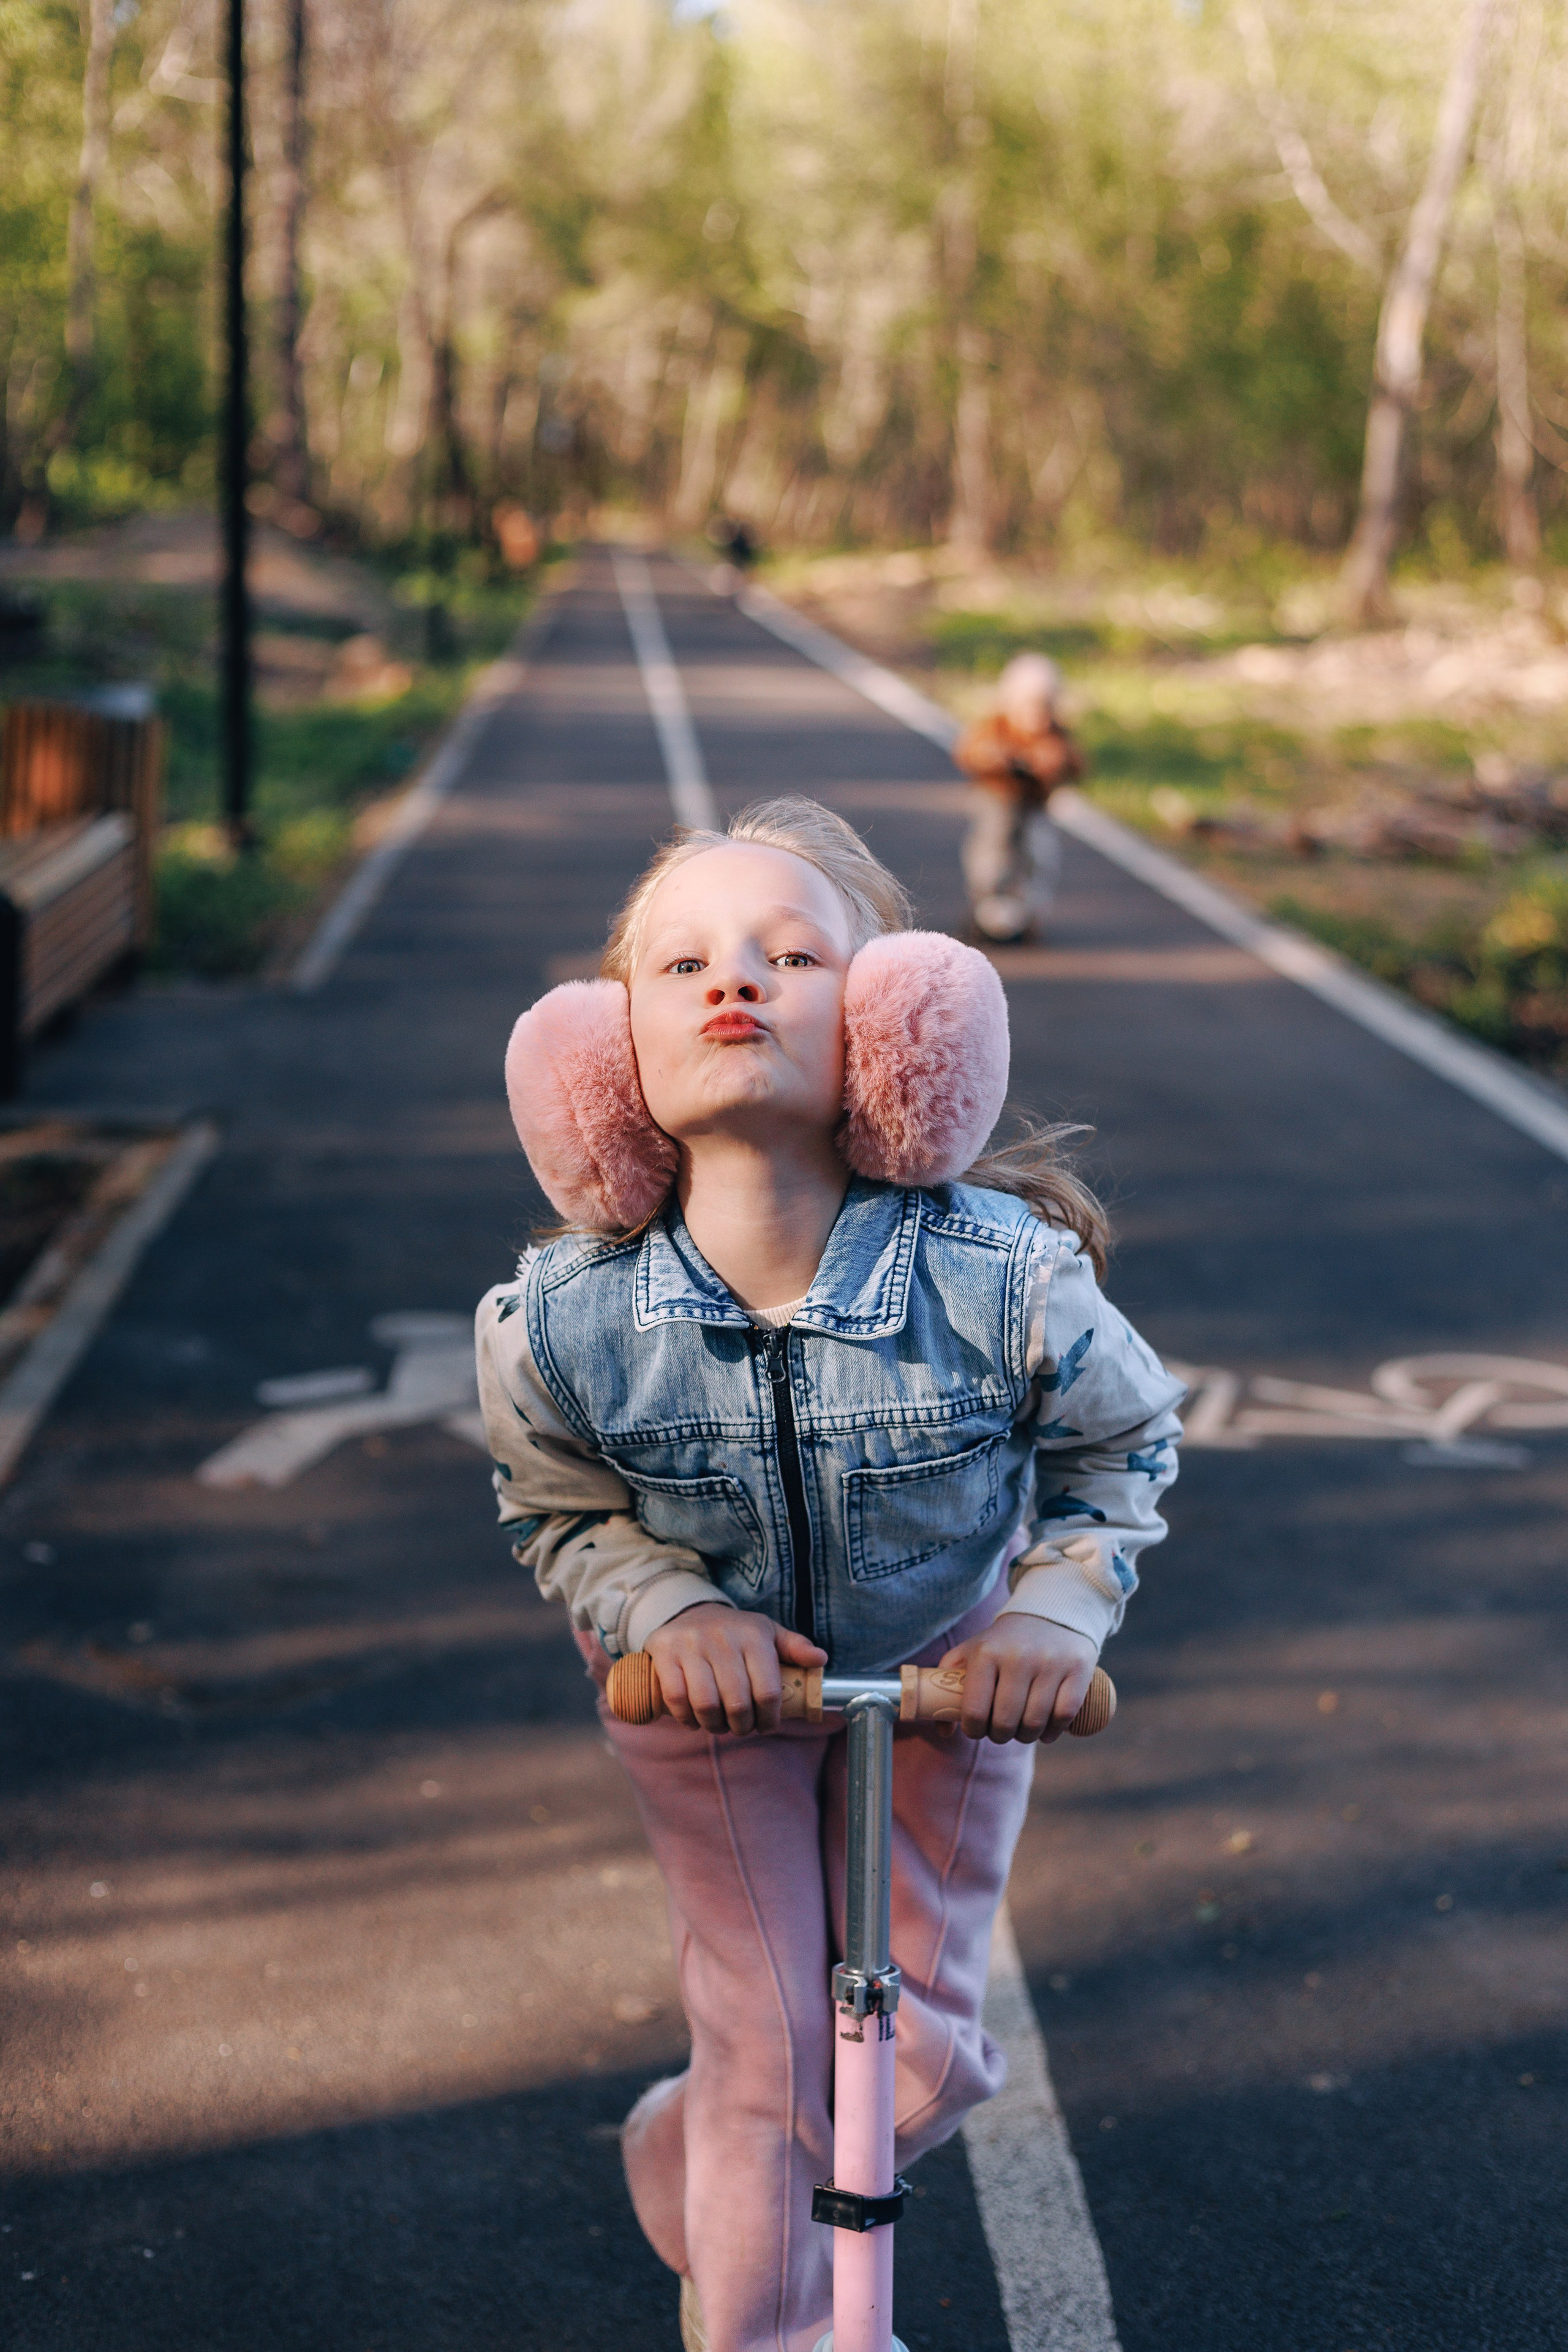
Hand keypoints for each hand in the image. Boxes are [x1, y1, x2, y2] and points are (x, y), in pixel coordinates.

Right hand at [644, 1603, 826, 1735]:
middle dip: (742, 1726)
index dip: (770, 1719)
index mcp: (753, 1636)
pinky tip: (694, 1720)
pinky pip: (676, 1698)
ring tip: (720, 1726)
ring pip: (706, 1704)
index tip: (767, 1725)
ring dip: (714, 1726)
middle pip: (737, 1703)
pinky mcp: (665, 1653)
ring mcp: (691, 1645)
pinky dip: (687, 1718)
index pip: (768, 1691)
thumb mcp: (768, 1632)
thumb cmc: (736, 1632)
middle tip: (742, 1728)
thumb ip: (795, 1646)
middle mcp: (723, 1638)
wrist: (689, 1611)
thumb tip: (821, 1660)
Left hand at [939, 1614, 1097, 1744]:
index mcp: (986, 1653)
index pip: (974, 1712)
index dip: (974, 1731)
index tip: (978, 1729)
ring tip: (1022, 1730)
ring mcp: (1050, 1662)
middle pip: (1005, 1722)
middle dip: (1001, 1736)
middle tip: (1002, 1730)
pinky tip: (1046, 1730)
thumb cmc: (1004, 1642)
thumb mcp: (972, 1651)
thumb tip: (943, 1731)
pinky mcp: (1078, 1668)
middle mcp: (1018, 1656)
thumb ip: (949, 1685)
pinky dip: (1053, 1731)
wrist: (1050, 1612)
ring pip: (1035, 1723)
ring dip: (1027, 1737)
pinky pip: (1064, 1715)